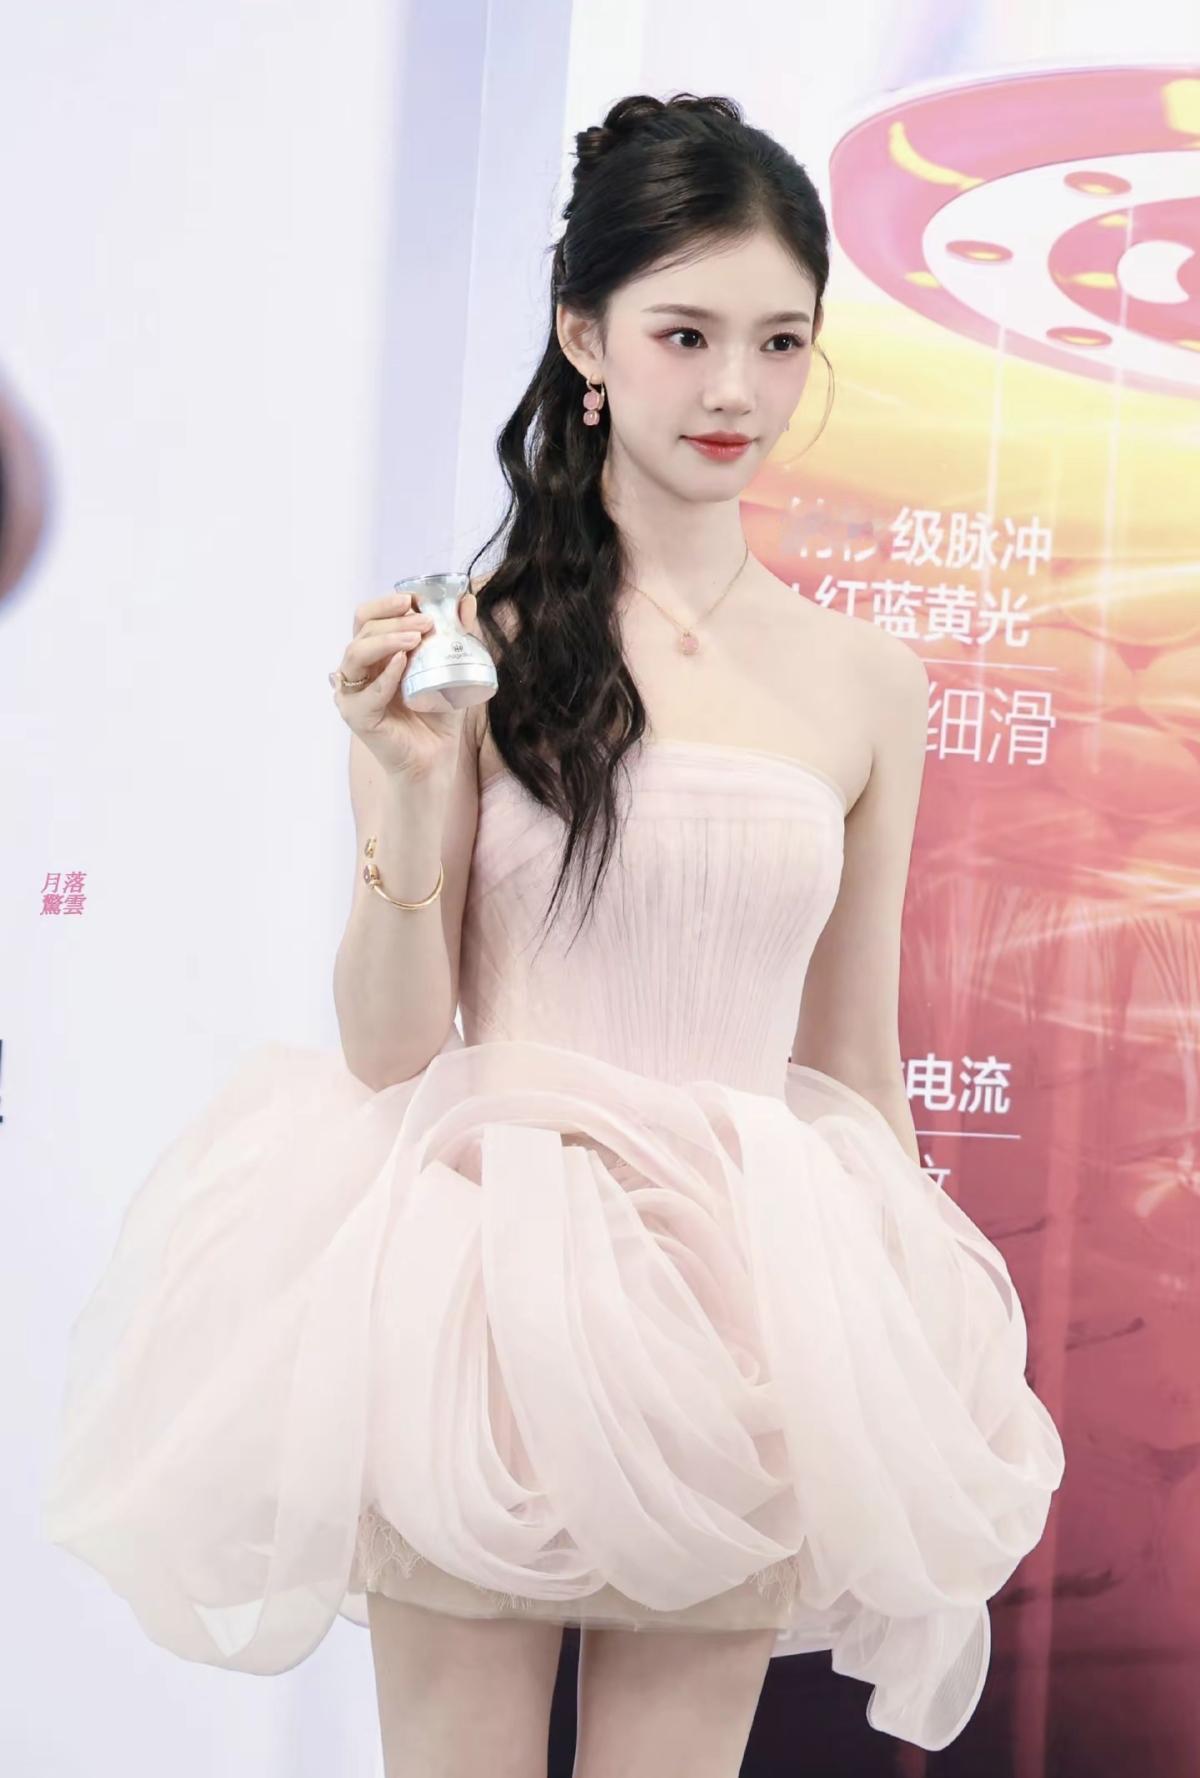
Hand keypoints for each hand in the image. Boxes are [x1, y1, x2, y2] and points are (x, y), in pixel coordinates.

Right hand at [331, 586, 477, 779]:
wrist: (438, 756)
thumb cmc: (439, 713)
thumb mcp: (452, 668)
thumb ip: (459, 635)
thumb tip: (467, 601)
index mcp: (374, 654)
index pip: (368, 617)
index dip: (386, 604)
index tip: (415, 600)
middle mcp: (359, 670)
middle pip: (362, 629)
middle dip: (393, 619)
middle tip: (425, 621)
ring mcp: (353, 693)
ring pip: (356, 653)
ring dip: (386, 639)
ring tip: (416, 638)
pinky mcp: (357, 716)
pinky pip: (366, 692)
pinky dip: (384, 675)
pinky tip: (402, 662)